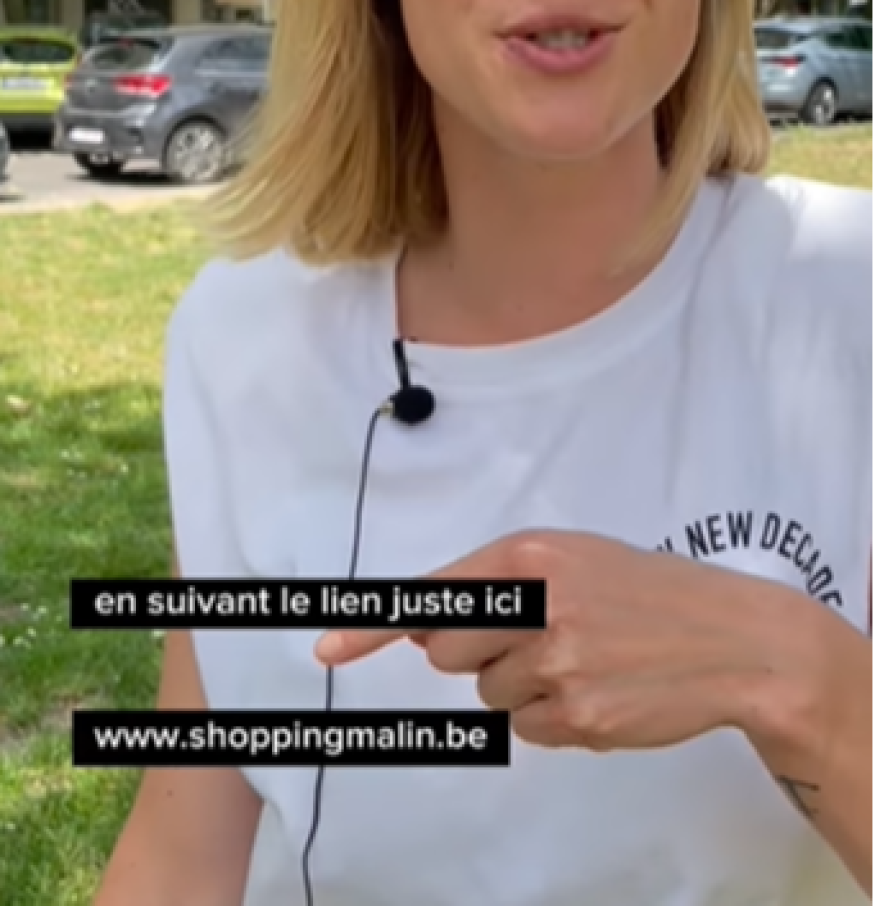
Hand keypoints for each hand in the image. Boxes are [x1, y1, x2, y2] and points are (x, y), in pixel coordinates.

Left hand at [314, 529, 786, 752]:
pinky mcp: (579, 716)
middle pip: (447, 652)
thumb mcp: (572, 559)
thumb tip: (427, 623)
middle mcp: (537, 606)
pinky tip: (599, 688)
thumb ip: (501, 581)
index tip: (326, 647)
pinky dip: (555, 716)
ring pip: (489, 693)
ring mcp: (558, 665)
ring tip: (582, 658)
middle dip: (475, 651)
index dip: (372, 625)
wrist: (731, 639)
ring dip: (523, 683)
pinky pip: (529, 728)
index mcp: (531, 555)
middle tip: (534, 636)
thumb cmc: (642, 591)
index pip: (433, 594)